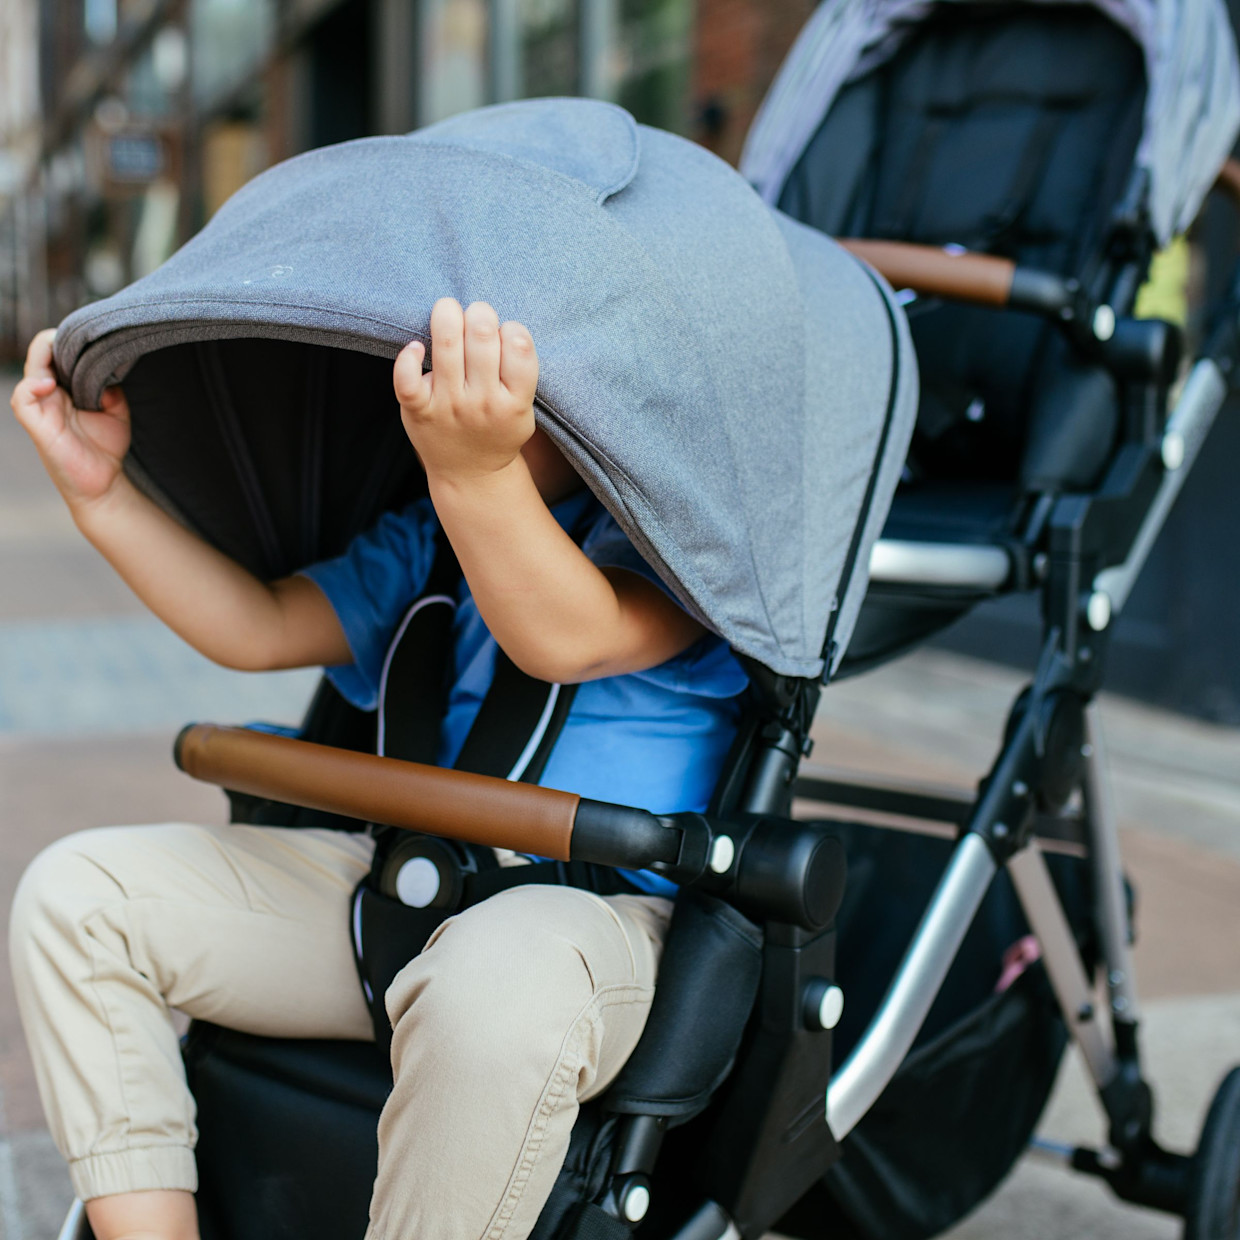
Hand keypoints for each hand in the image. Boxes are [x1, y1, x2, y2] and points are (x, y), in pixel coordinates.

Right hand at [10, 328, 131, 511]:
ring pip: (31, 370)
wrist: (104, 482)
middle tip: (78, 337)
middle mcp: (49, 393)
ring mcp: (41, 407)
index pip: (56, 352)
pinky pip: (22, 399)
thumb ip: (111, 387)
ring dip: (44, 356)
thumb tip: (108, 370)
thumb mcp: (116, 410)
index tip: (90, 335)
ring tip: (61, 350)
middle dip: (56, 340)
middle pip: (41, 354)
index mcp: (65, 386)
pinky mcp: (36, 424)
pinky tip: (48, 383)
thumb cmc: (105, 446)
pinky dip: (31, 386)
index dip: (68, 340)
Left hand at [393, 299, 538, 486]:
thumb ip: (519, 373)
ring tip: (448, 312)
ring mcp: (448, 406)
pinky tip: (417, 348)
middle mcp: (482, 403)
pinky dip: (408, 356)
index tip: (504, 334)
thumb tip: (498, 322)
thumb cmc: (497, 431)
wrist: (471, 475)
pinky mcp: (418, 410)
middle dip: (479, 312)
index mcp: (514, 401)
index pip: (519, 345)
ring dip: (447, 314)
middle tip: (476, 316)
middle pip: (482, 335)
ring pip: (445, 343)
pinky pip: (406, 377)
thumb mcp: (524, 410)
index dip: (512, 328)